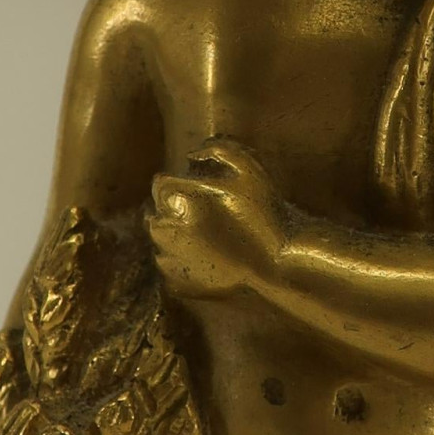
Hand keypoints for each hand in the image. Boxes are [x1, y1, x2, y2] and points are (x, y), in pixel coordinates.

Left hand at [147, 140, 286, 303]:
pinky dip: (181, 262)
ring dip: (175, 236)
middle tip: (205, 216)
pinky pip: (169, 267)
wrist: (278, 266)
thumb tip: (191, 156)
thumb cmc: (264, 214)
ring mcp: (169, 260)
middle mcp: (165, 229)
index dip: (180, 184)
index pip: (160, 184)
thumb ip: (217, 150)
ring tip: (207, 238)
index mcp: (177, 198)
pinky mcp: (176, 284)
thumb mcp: (249, 168)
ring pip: (160, 241)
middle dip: (173, 211)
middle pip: (156, 213)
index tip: (199, 191)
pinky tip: (208, 258)